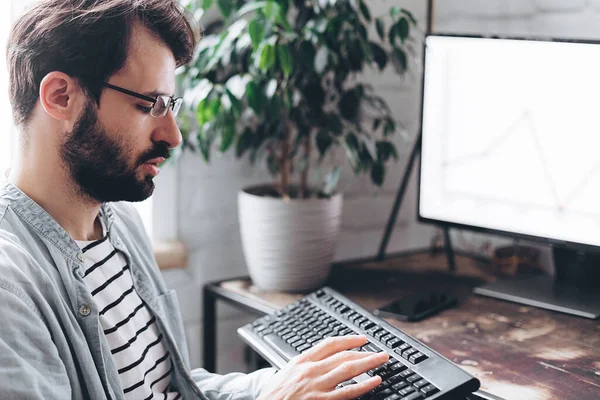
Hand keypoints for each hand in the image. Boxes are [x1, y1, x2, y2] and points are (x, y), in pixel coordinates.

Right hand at [257, 335, 388, 399]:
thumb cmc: (274, 396)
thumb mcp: (286, 373)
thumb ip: (304, 365)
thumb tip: (322, 361)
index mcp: (301, 361)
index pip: (329, 344)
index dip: (348, 339)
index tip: (362, 339)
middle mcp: (310, 370)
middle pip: (343, 355)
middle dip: (365, 352)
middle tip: (381, 352)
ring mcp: (316, 386)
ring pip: (348, 369)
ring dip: (369, 363)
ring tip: (382, 360)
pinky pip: (347, 391)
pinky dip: (364, 385)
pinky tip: (375, 381)